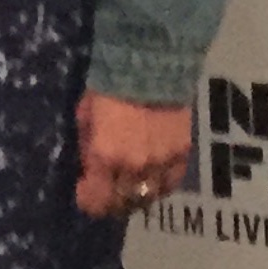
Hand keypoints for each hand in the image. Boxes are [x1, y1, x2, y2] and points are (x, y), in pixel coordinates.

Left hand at [75, 92, 192, 219]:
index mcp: (105, 156)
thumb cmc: (111, 85)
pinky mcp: (182, 154)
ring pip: (149, 197)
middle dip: (112, 201)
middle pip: (123, 203)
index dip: (88, 201)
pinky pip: (170, 183)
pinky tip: (153, 178)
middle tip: (107, 191)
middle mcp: (134, 167)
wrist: (152, 65)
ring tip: (130, 186)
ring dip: (137, 196)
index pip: (97, 200)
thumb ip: (88, 144)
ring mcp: (161, 163)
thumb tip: (91, 163)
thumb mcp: (86, 114)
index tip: (85, 191)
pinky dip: (160, 185)